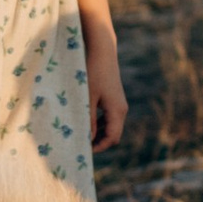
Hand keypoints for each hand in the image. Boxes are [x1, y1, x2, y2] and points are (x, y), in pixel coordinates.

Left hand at [84, 27, 128, 149]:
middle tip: (81, 145)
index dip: (99, 147)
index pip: (112, 138)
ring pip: (111, 126)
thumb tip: (87, 140)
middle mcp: (121, 109)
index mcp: (117, 111)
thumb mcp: (87, 98)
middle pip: (113, 134)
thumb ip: (88, 120)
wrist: (102, 51)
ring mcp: (119, 103)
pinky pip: (109, 118)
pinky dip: (100, 124)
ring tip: (81, 135)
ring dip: (99, 133)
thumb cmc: (92, 73)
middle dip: (99, 142)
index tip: (83, 151)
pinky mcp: (114, 98)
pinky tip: (86, 122)